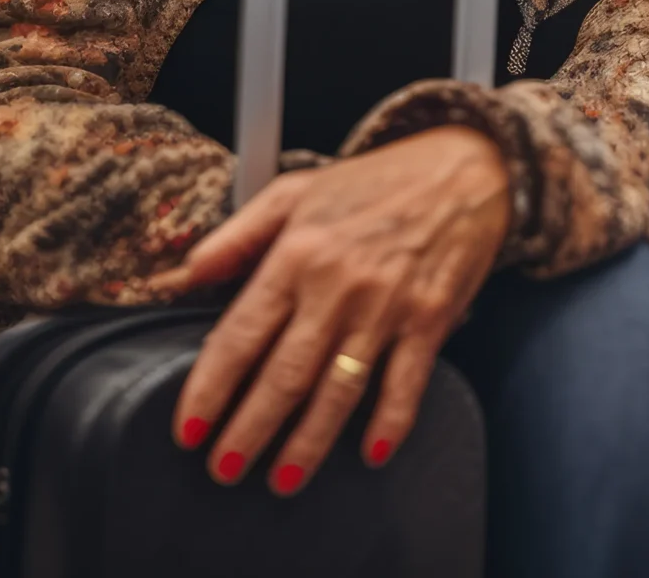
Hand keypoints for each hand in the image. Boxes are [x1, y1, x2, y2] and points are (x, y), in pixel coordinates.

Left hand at [153, 126, 510, 494]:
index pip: (239, 335)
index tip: (188, 431)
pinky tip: (370, 453)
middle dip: (249, 431)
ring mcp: (387, 306)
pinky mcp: (430, 318)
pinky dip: (390, 422)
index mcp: (296, 255)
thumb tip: (183, 276)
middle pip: (284, 375)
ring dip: (308, 443)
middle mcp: (338, 286)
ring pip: (339, 390)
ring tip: (281, 481)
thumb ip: (238, 235)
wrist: (464, 168)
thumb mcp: (296, 191)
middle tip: (223, 470)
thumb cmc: (374, 182)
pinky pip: (406, 382)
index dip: (209, 389)